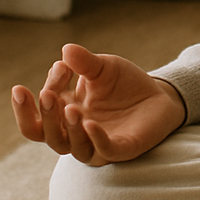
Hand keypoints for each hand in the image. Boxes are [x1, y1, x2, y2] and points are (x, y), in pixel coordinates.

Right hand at [11, 43, 185, 165]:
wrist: (159, 96)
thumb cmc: (124, 84)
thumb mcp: (104, 68)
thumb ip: (85, 62)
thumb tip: (66, 50)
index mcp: (64, 114)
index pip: (41, 112)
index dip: (46, 90)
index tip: (60, 66)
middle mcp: (75, 133)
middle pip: (46, 134)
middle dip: (45, 114)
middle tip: (47, 94)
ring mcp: (96, 144)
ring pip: (71, 146)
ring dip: (68, 128)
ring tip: (70, 108)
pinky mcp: (121, 149)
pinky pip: (104, 150)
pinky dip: (95, 138)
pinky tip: (91, 124)